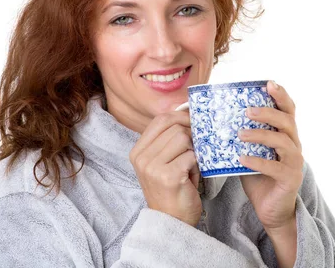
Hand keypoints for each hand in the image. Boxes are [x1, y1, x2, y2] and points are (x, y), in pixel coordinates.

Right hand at [129, 111, 201, 226]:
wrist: (171, 221)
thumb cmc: (171, 189)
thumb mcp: (162, 161)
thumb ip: (168, 139)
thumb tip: (187, 113)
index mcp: (138, 151)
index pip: (160, 120)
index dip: (180, 117)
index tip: (192, 122)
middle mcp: (141, 158)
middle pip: (174, 127)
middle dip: (190, 136)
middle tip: (194, 150)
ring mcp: (153, 167)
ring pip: (183, 139)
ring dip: (193, 152)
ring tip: (188, 167)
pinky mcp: (168, 176)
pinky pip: (191, 156)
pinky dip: (196, 165)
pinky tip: (190, 177)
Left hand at [238, 80, 303, 230]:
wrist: (270, 209)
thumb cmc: (258, 176)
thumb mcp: (249, 150)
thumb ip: (241, 135)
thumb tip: (215, 117)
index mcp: (285, 134)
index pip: (288, 109)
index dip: (281, 94)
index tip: (269, 83)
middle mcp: (294, 145)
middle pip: (287, 121)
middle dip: (268, 113)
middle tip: (247, 111)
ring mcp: (294, 162)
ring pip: (283, 141)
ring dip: (261, 134)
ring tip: (240, 134)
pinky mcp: (290, 179)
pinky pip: (276, 167)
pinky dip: (258, 161)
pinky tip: (242, 158)